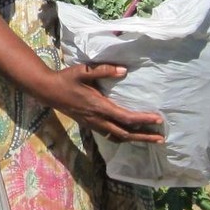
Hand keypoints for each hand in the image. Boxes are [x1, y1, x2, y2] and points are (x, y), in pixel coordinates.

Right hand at [35, 63, 163, 142]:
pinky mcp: (90, 125)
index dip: (143, 120)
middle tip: (161, 138)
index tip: (158, 119)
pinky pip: (110, 135)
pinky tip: (129, 135)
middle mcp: (97, 119)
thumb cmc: (66, 79)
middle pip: (125, 133)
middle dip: (144, 136)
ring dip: (135, 139)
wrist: (48, 91)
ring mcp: (93, 124)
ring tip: (150, 139)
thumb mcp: (83, 71)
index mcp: (98, 106)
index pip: (125, 117)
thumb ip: (104, 70)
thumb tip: (124, 71)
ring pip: (118, 137)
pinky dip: (123, 137)